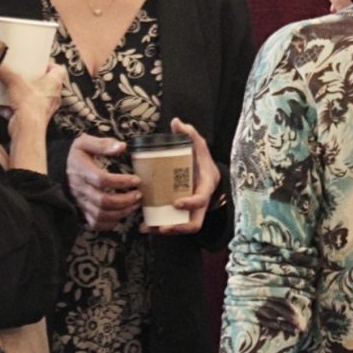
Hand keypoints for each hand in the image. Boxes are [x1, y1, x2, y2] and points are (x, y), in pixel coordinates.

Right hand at [0, 62, 64, 122]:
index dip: (50, 65)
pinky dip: (2, 106)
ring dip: (14, 93)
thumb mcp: (14, 81)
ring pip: (27, 97)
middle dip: (29, 78)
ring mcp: (39, 109)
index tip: (38, 62)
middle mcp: (49, 97)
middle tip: (18, 72)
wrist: (27, 130)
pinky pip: (14, 109)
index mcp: (53, 84)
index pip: (59, 71)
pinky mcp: (28, 119)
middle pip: (42, 84)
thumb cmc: (29, 104)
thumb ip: (3, 71)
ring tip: (3, 86)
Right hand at [66, 135, 141, 230]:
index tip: (136, 180)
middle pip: (103, 201)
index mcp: (82, 170)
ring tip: (134, 205)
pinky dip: (110, 223)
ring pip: (100, 215)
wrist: (62, 168)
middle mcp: (81, 189)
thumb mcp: (85, 142)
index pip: (101, 180)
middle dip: (124, 200)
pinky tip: (121, 215)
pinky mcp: (83, 210)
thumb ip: (102, 144)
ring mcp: (81, 201)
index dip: (120, 182)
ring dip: (120, 213)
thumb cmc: (78, 155)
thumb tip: (121, 147)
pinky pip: (95, 223)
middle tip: (138, 194)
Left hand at [143, 118, 220, 235]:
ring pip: (182, 228)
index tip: (176, 202)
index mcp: (205, 187)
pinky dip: (160, 227)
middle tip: (161, 227)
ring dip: (166, 230)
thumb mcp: (199, 145)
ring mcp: (192, 211)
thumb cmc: (201, 159)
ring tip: (148, 228)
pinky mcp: (182, 214)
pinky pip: (174, 225)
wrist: (207, 172)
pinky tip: (145, 227)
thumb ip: (190, 134)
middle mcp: (200, 204)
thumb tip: (176, 122)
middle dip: (177, 227)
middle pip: (193, 224)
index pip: (201, 200)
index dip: (190, 204)